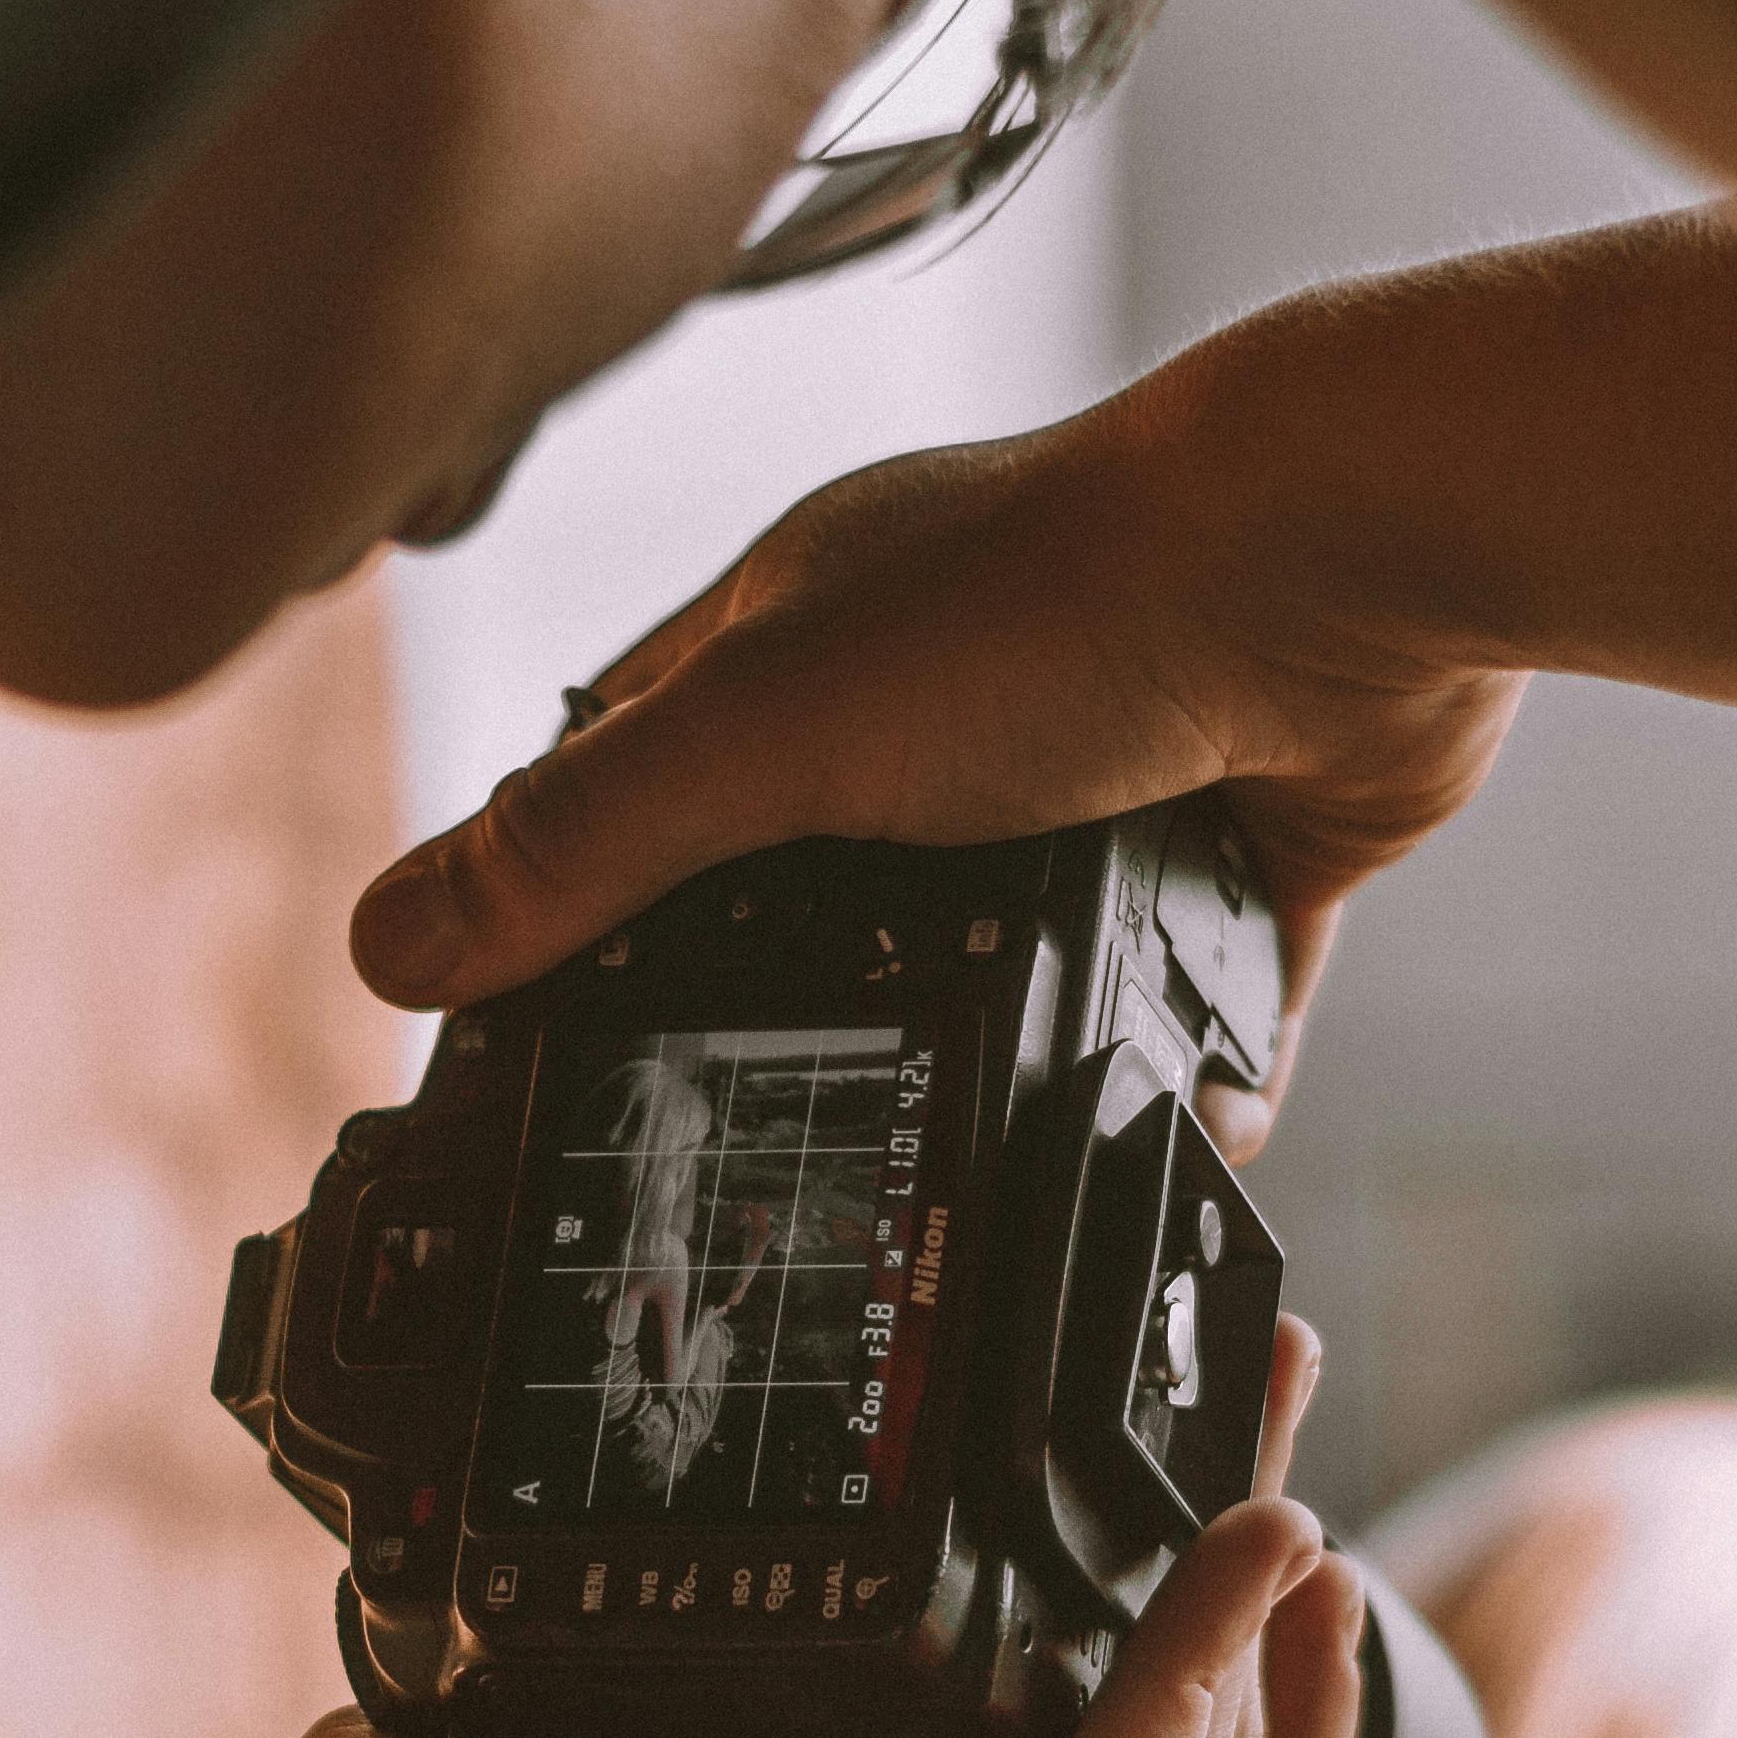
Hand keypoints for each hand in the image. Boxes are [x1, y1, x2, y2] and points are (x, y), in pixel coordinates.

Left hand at [151, 1325, 1362, 1737]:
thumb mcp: (635, 1713)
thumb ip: (760, 1647)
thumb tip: (779, 1492)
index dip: (1190, 1648)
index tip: (1224, 1476)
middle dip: (1265, 1617)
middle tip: (1282, 1413)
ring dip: (1261, 1635)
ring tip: (1282, 1461)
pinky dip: (1194, 1672)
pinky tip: (1232, 1552)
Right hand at [343, 385, 1525, 1157]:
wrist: (1348, 561)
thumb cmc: (1063, 594)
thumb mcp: (762, 733)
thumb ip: (584, 842)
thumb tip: (388, 938)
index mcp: (797, 633)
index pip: (634, 772)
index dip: (574, 897)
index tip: (541, 1043)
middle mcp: (941, 688)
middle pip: (820, 883)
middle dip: (803, 1004)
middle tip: (765, 1153)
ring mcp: (1099, 759)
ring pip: (1013, 947)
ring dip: (1000, 1045)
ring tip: (962, 1175)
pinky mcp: (1242, 828)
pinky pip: (1196, 989)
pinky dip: (1183, 1064)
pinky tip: (1163, 1136)